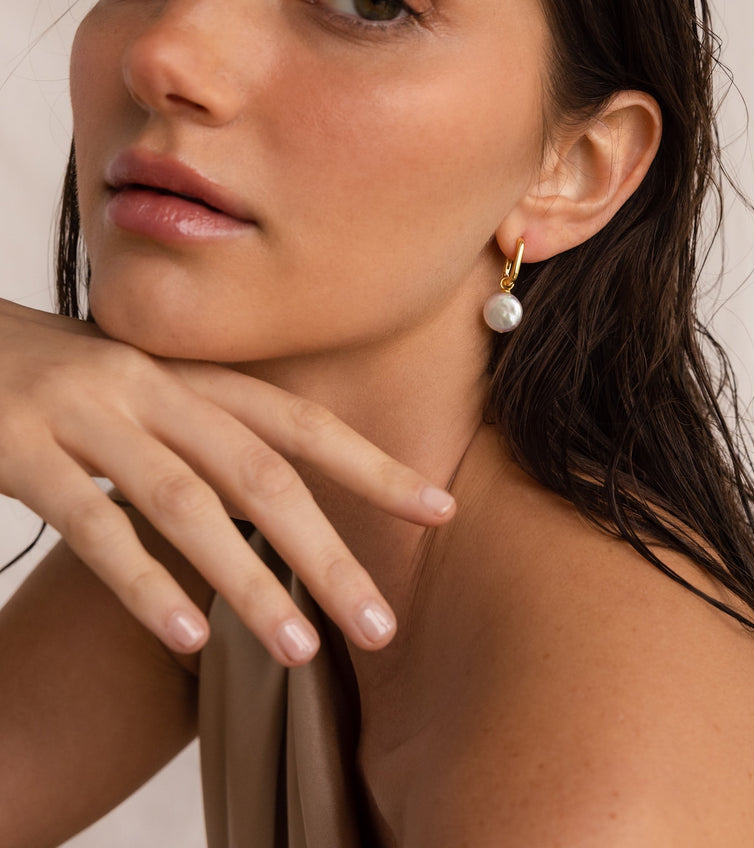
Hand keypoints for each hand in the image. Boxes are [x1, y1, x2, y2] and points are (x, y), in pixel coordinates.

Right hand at [0, 299, 454, 664]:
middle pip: (261, 473)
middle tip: (381, 626)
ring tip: (302, 650)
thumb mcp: (145, 393)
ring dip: (251, 582)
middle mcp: (150, 387)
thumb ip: (209, 437)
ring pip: (187, 504)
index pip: (301, 423)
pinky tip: (189, 638)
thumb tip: (283, 507)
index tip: (439, 510)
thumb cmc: (61, 380)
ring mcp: (85, 414)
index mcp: (191, 376)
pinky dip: (145, 585)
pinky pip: (91, 525)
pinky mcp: (18, 448)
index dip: (373, 466)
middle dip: (329, 551)